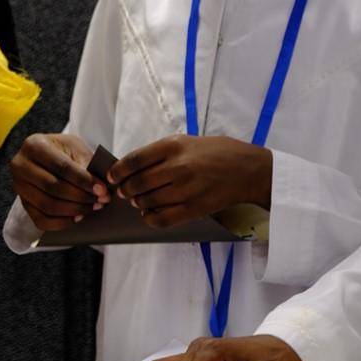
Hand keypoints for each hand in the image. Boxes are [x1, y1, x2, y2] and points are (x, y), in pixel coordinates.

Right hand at [10, 132, 108, 230]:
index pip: (61, 167)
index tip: (102, 189)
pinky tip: (78, 217)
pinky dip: (62, 222)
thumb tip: (101, 190)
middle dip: (81, 196)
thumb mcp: (75, 148)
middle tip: (101, 200)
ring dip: (74, 210)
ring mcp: (19, 187)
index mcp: (34, 145)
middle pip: (53, 187)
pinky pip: (42, 221)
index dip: (83, 180)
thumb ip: (86, 165)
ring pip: (48, 206)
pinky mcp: (23, 204)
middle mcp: (21, 166)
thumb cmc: (64, 151)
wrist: (48, 157)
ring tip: (94, 207)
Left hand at [108, 136, 271, 227]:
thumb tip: (132, 167)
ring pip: (147, 202)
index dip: (118, 171)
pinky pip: (162, 219)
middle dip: (125, 190)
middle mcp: (178, 167)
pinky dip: (150, 218)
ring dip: (138, 203)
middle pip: (137, 184)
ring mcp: (186, 190)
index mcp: (174, 146)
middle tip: (124, 192)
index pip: (134, 160)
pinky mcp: (194, 208)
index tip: (112, 176)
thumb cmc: (217, 152)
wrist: (248, 170)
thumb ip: (160, 153)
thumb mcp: (187, 141)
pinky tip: (149, 214)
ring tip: (139, 201)